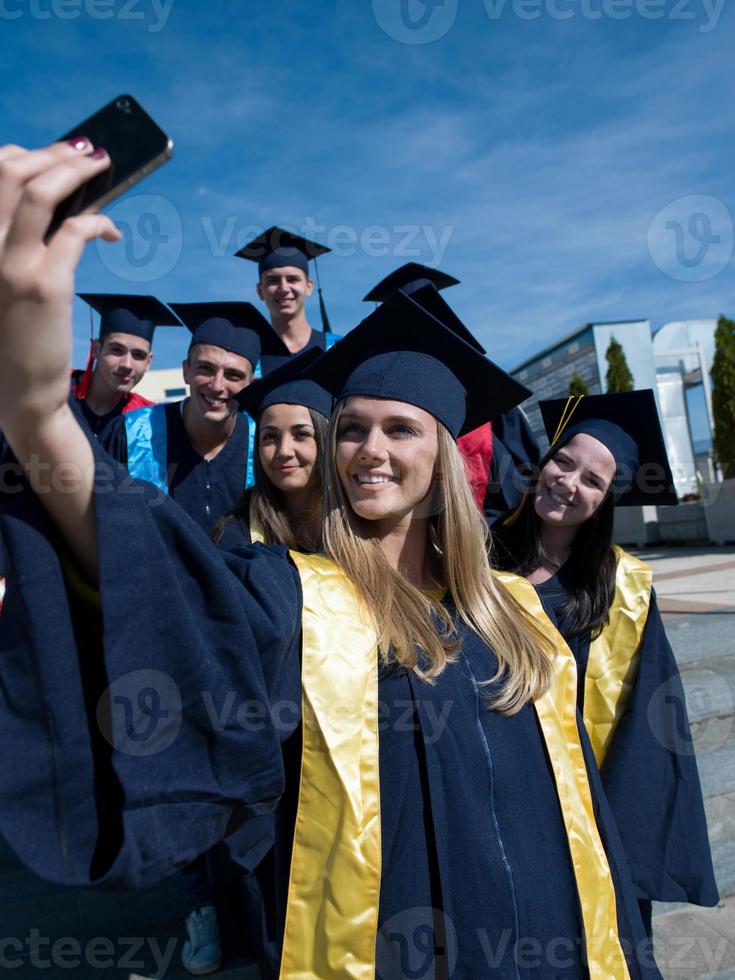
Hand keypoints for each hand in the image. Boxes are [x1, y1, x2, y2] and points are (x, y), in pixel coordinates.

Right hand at [0, 139, 120, 435]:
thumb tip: (55, 199)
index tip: (51, 156)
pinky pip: (76, 232)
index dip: (20, 155)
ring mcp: (9, 263)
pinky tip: (112, 232)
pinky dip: (100, 222)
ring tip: (103, 168)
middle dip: (54, 154)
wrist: (18, 390)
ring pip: (40, 192)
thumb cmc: (12, 334)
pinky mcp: (45, 285)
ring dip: (76, 171)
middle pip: (9, 170)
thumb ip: (14, 240)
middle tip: (86, 154)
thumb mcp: (2, 278)